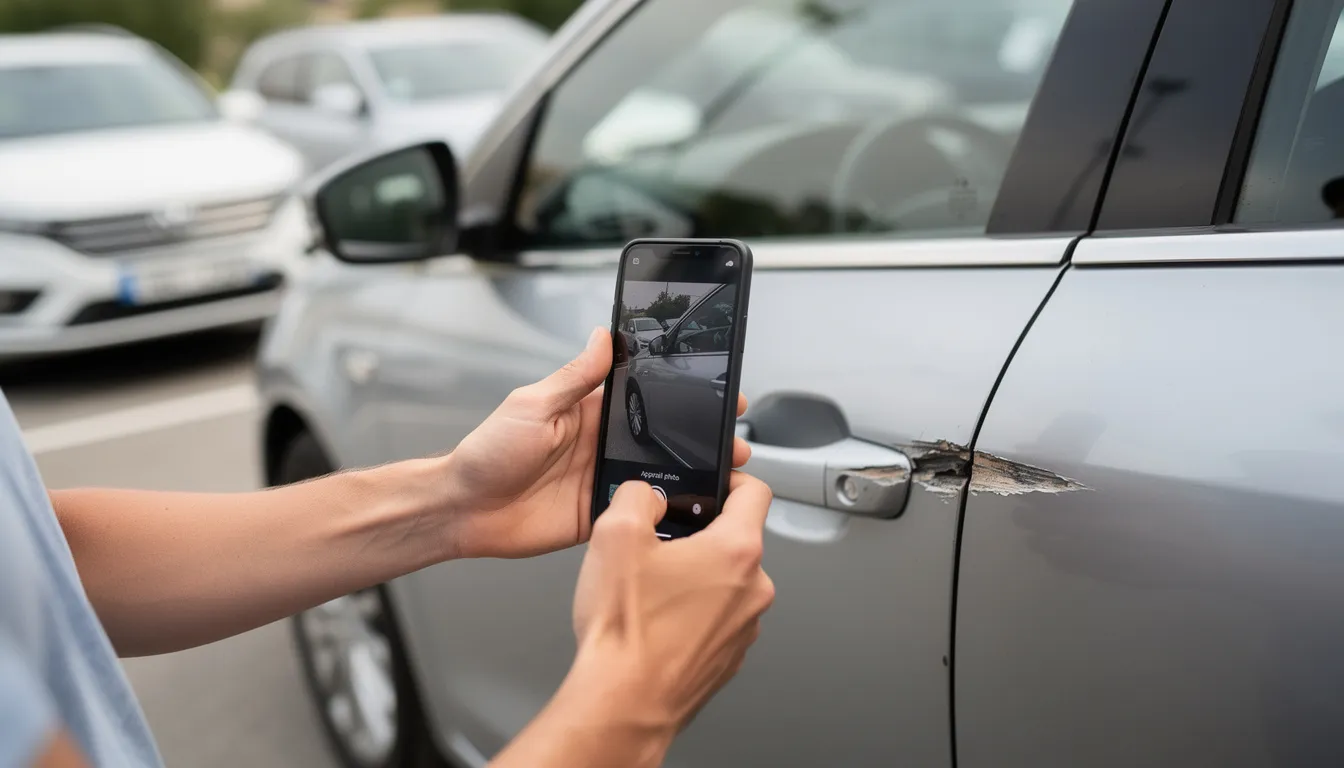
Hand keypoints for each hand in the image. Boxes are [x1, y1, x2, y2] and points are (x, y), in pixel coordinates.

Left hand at [446, 327, 750, 558]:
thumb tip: (603, 336)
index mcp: (589, 412)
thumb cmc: (487, 453)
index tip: (714, 384)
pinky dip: (667, 513)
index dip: (680, 391)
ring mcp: (603, 481)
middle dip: (700, 435)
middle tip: (732, 436)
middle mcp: (601, 445)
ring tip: (725, 473)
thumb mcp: (533, 405)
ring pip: (660, 476)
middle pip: (662, 437)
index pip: (644, 395)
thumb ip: (574, 377)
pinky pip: (641, 514)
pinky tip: (691, 511)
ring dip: (692, 475)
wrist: (463, 511)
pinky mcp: (600, 515)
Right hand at [568, 474, 775, 736]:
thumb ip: (637, 496)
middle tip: (657, 545)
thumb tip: (646, 494)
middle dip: (698, 535)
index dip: (730, 477)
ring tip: (650, 591)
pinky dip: (692, 613)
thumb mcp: (616, 536)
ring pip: (725, 582)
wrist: (623, 703)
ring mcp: (745, 626)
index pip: (756, 491)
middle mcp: (753, 589)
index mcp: (736, 550)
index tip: (712, 482)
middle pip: (735, 539)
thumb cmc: (626, 632)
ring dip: (695, 577)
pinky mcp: (729, 656)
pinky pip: (716, 618)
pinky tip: (656, 622)